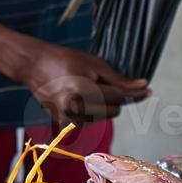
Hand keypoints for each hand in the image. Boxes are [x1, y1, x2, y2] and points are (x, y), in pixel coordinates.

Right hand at [14, 41, 148, 126]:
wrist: (33, 64)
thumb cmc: (65, 59)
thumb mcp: (95, 64)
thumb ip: (119, 80)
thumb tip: (143, 86)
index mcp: (84, 92)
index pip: (119, 97)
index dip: (136, 93)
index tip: (148, 90)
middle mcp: (75, 108)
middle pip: (113, 111)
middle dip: (116, 99)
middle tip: (104, 83)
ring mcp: (67, 118)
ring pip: (102, 117)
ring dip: (104, 106)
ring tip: (88, 87)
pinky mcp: (62, 122)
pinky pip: (88, 120)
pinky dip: (91, 111)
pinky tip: (81, 97)